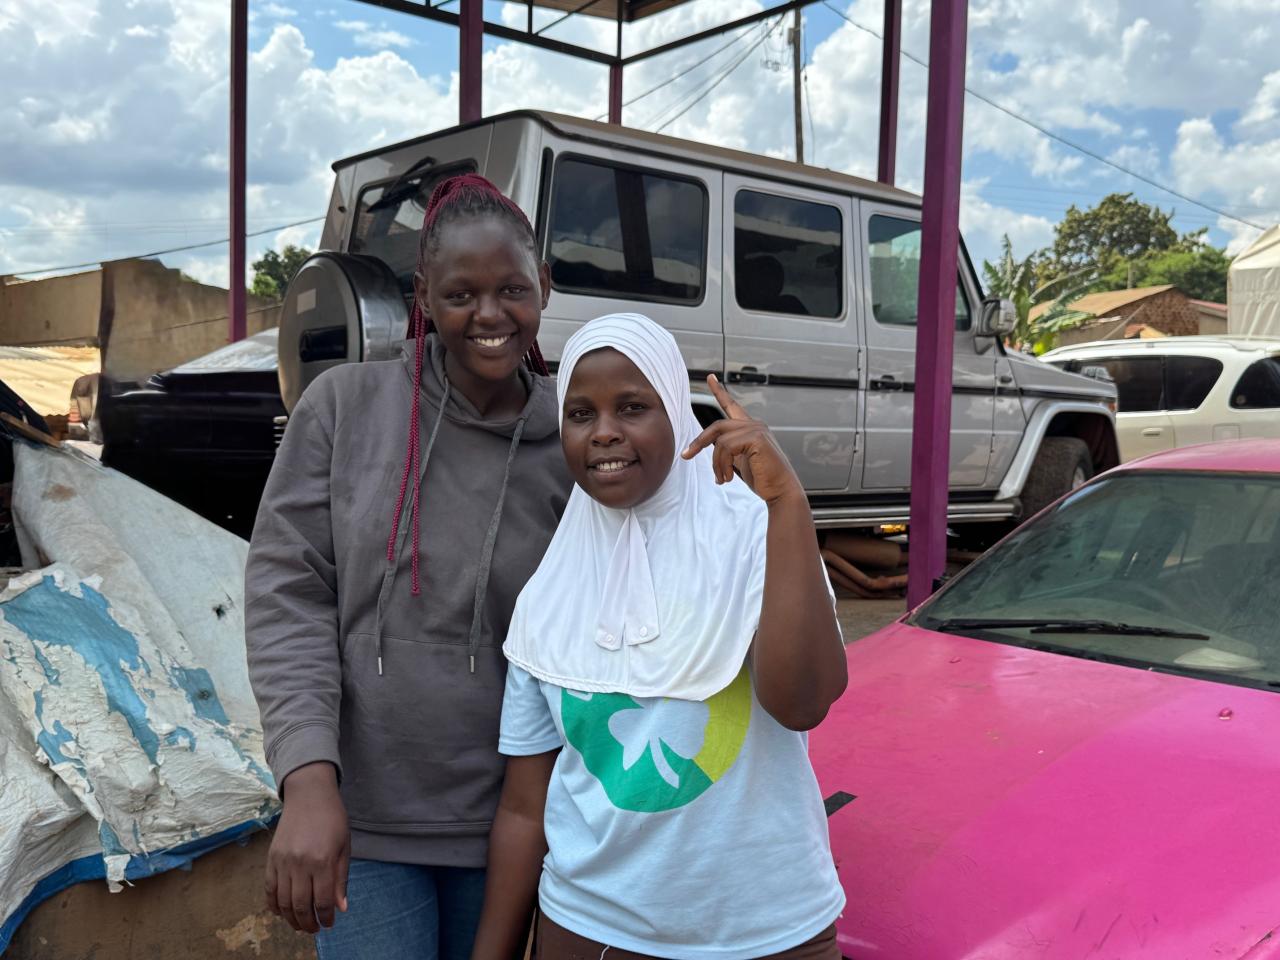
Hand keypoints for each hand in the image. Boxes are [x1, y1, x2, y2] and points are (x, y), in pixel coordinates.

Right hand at [266, 762, 349, 933]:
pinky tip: (281, 913)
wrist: (308, 794)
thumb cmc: (332, 819)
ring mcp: (282, 862)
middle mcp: (300, 864)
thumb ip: (341, 878)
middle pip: (301, 905)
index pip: (324, 900)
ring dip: (291, 919)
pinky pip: (269, 889)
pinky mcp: (271, 859)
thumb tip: (340, 908)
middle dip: (308, 923)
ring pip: (283, 902)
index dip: (326, 917)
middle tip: (314, 929)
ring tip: (300, 924)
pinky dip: (274, 905)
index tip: (329, 924)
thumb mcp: (344, 847)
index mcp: (323, 861)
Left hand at [682, 375, 803, 505]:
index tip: (710, 378)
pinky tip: (729, 478)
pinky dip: (723, 465)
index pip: (732, 405)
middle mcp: (754, 424)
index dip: (719, 391)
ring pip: (719, 440)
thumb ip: (728, 450)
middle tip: (686, 455)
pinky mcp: (756, 438)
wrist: (780, 491)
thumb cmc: (763, 479)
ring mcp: (756, 429)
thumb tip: (710, 449)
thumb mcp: (740, 462)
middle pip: (716, 427)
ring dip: (716, 463)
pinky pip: (726, 447)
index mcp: (750, 428)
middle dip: (699, 442)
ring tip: (722, 478)